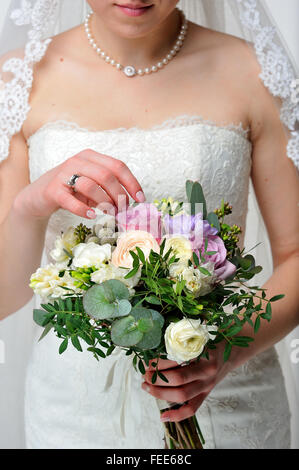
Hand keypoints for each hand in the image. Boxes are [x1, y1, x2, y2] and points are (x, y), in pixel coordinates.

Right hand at [13, 149, 144, 220]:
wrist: (39, 197)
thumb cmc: (71, 192)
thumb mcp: (92, 188)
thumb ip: (108, 190)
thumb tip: (131, 203)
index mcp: (91, 157)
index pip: (118, 166)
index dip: (132, 183)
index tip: (140, 199)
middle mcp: (78, 161)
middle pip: (106, 175)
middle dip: (119, 195)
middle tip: (124, 210)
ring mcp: (64, 174)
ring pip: (91, 185)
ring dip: (105, 202)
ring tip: (110, 213)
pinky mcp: (53, 190)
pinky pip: (71, 200)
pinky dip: (83, 209)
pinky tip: (91, 215)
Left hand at [142, 344, 230, 421]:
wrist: (233, 350)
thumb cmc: (211, 340)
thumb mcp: (198, 335)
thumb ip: (182, 340)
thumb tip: (155, 346)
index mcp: (203, 353)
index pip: (177, 361)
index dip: (158, 363)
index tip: (147, 362)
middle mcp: (206, 371)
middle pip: (178, 380)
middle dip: (157, 379)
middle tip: (144, 375)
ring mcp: (207, 384)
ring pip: (182, 396)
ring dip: (160, 394)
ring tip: (146, 387)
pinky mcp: (207, 394)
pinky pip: (192, 409)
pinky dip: (177, 415)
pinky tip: (163, 416)